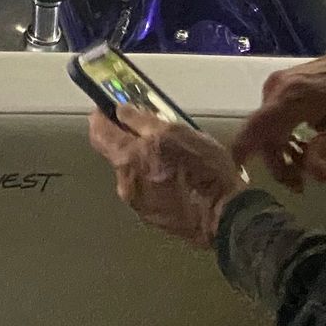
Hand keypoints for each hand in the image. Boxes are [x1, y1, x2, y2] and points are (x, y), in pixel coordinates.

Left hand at [86, 108, 247, 249]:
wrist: (226, 217)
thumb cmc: (204, 172)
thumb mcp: (176, 133)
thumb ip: (143, 122)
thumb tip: (122, 111)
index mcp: (128, 160)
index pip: (99, 133)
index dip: (101, 117)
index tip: (108, 108)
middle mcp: (126, 183)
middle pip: (116, 154)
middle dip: (128, 138)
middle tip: (149, 129)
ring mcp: (138, 203)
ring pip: (134, 172)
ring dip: (144, 161)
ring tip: (172, 156)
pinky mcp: (153, 218)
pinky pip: (147, 190)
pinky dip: (155, 179)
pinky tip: (178, 178)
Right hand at [231, 50, 325, 191]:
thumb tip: (314, 176)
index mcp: (289, 99)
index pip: (255, 128)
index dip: (243, 152)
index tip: (240, 177)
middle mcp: (275, 90)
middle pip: (263, 134)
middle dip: (278, 163)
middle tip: (300, 185)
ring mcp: (279, 86)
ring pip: (270, 127)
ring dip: (284, 151)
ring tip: (308, 167)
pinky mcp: (285, 86)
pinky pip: (277, 117)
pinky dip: (287, 136)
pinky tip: (307, 146)